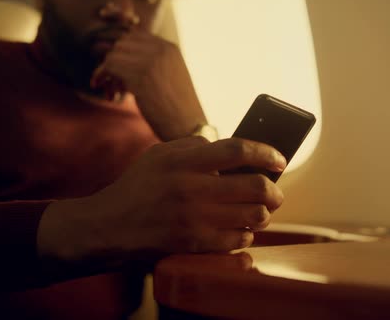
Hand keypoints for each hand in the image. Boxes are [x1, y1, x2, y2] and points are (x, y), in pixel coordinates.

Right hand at [38, 137, 286, 271]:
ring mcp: (195, 219)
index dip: (267, 153)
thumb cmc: (138, 187)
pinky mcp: (195, 244)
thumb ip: (193, 146)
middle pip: (255, 186)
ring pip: (253, 215)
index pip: (239, 150)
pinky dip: (247, 234)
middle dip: (275, 190)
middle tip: (276, 192)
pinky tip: (242, 229)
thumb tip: (228, 145)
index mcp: (185, 161)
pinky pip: (239, 240)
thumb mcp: (160, 154)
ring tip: (260, 211)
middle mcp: (193, 189)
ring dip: (264, 213)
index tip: (280, 160)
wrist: (109, 227)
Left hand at [90, 31, 205, 140]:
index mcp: (170, 48)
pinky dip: (100, 75)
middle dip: (113, 62)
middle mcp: (161, 49)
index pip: (134, 36)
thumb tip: (116, 59)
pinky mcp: (141, 75)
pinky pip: (109, 65)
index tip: (118, 72)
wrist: (188, 127)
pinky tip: (101, 88)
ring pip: (114, 54)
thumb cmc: (177, 109)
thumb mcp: (168, 78)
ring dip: (107, 72)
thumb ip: (151, 64)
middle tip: (113, 84)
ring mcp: (151, 60)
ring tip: (111, 91)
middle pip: (122, 44)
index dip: (123, 53)